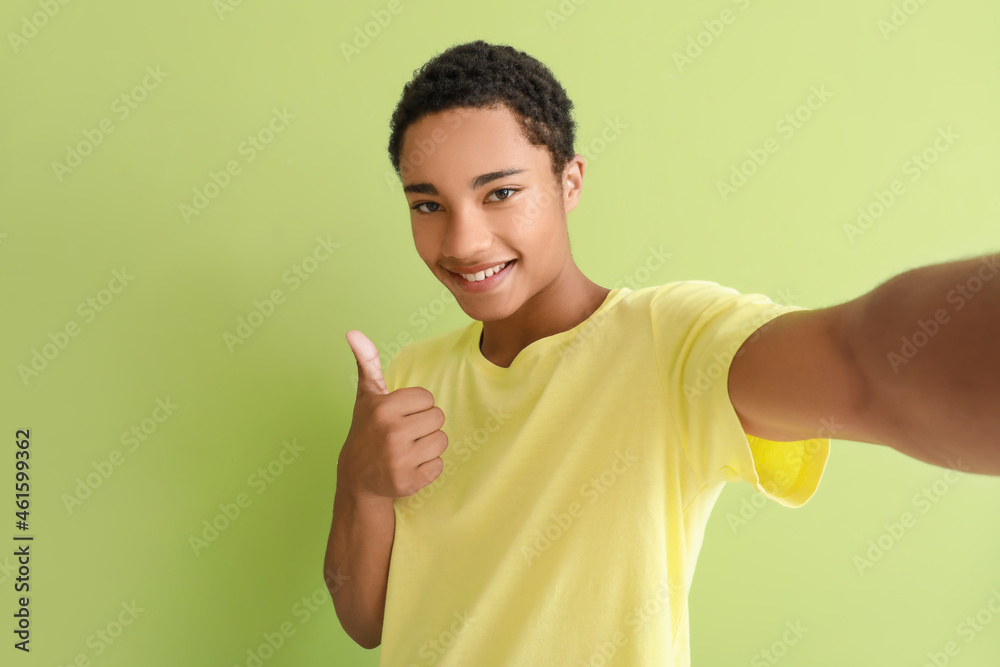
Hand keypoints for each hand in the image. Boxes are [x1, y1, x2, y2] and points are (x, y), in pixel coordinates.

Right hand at [338, 330, 447, 499]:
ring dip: (428, 446)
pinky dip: (427, 468)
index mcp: (384, 408)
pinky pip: (439, 466)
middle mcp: (391, 433)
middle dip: (424, 425)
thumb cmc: (367, 430)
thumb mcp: (367, 396)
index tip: (400, 416)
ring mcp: (400, 460)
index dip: (417, 407)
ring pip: (442, 441)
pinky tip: (409, 467)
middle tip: (404, 434)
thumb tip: (353, 331)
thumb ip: (367, 362)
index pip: (428, 399)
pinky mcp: (409, 482)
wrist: (357, 478)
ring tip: (407, 450)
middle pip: (438, 418)